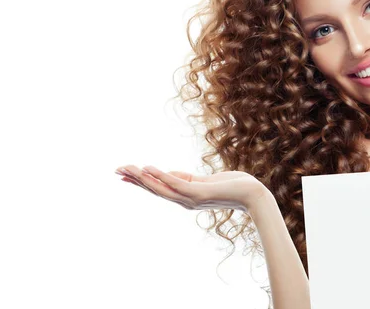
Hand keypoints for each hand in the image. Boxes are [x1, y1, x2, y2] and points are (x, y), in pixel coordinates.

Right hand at [115, 165, 267, 212]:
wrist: (252, 195)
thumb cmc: (232, 186)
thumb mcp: (204, 180)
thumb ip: (187, 178)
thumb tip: (168, 173)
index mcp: (184, 197)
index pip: (157, 188)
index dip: (140, 181)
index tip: (123, 174)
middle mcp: (184, 201)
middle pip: (154, 189)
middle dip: (135, 179)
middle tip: (116, 170)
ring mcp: (191, 198)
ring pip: (161, 188)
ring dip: (143, 178)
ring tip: (129, 168)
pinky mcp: (199, 192)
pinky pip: (177, 183)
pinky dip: (162, 176)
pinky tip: (150, 168)